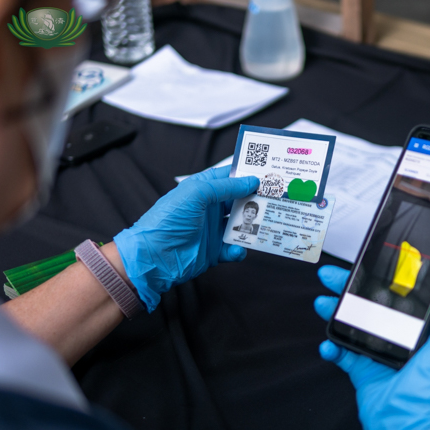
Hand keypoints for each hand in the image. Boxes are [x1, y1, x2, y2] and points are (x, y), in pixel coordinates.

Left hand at [114, 166, 258, 311]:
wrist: (154, 257)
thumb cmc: (168, 220)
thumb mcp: (196, 194)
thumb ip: (225, 187)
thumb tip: (250, 181)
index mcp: (203, 189)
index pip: (229, 177)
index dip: (247, 174)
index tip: (268, 172)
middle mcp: (210, 208)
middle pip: (239, 200)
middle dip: (256, 199)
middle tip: (275, 197)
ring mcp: (213, 230)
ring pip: (241, 224)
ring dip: (252, 224)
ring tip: (264, 223)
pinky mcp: (215, 251)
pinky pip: (235, 248)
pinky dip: (240, 249)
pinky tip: (239, 248)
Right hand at [314, 253, 429, 429]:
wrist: (406, 426)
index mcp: (422, 324)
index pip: (400, 290)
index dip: (383, 272)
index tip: (367, 259)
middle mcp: (400, 334)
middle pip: (369, 301)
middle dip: (349, 287)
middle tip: (332, 275)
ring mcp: (379, 351)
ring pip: (352, 321)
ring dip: (334, 310)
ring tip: (322, 302)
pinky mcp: (362, 370)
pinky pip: (341, 352)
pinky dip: (331, 346)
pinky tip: (327, 342)